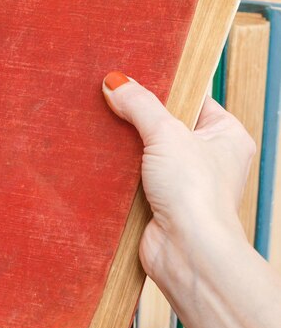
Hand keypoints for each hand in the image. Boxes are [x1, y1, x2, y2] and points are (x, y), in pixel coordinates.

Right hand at [101, 72, 254, 288]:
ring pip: (147, 152)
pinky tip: (102, 159)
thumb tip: (116, 83)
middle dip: (139, 118)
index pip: (193, 100)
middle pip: (166, 125)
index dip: (165, 89)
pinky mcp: (158, 201)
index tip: (136, 77)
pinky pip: (134, 176)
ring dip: (126, 146)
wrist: (185, 250)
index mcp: (226, 135)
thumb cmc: (196, 194)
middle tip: (114, 100)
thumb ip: (141, 105)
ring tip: (104, 127)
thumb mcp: (168, 134)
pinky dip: (119, 170)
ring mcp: (182, 181)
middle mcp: (207, 158)